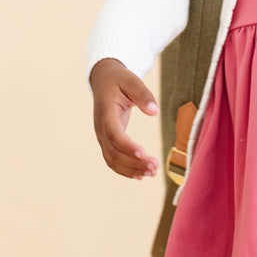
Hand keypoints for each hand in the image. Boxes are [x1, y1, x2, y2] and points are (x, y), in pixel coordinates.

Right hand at [90, 58, 159, 178]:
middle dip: (134, 162)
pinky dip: (125, 170)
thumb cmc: (119, 80)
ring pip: (113, 160)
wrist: (104, 81)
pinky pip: (113, 160)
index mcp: (106, 113)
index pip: (114, 134)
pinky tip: (140, 175)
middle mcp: (101, 128)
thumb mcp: (132, 81)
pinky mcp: (107, 140)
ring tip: (152, 172)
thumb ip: (143, 94)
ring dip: (132, 169)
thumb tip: (154, 111)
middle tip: (155, 167)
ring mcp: (102, 136)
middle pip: (114, 151)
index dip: (127, 146)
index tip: (144, 153)